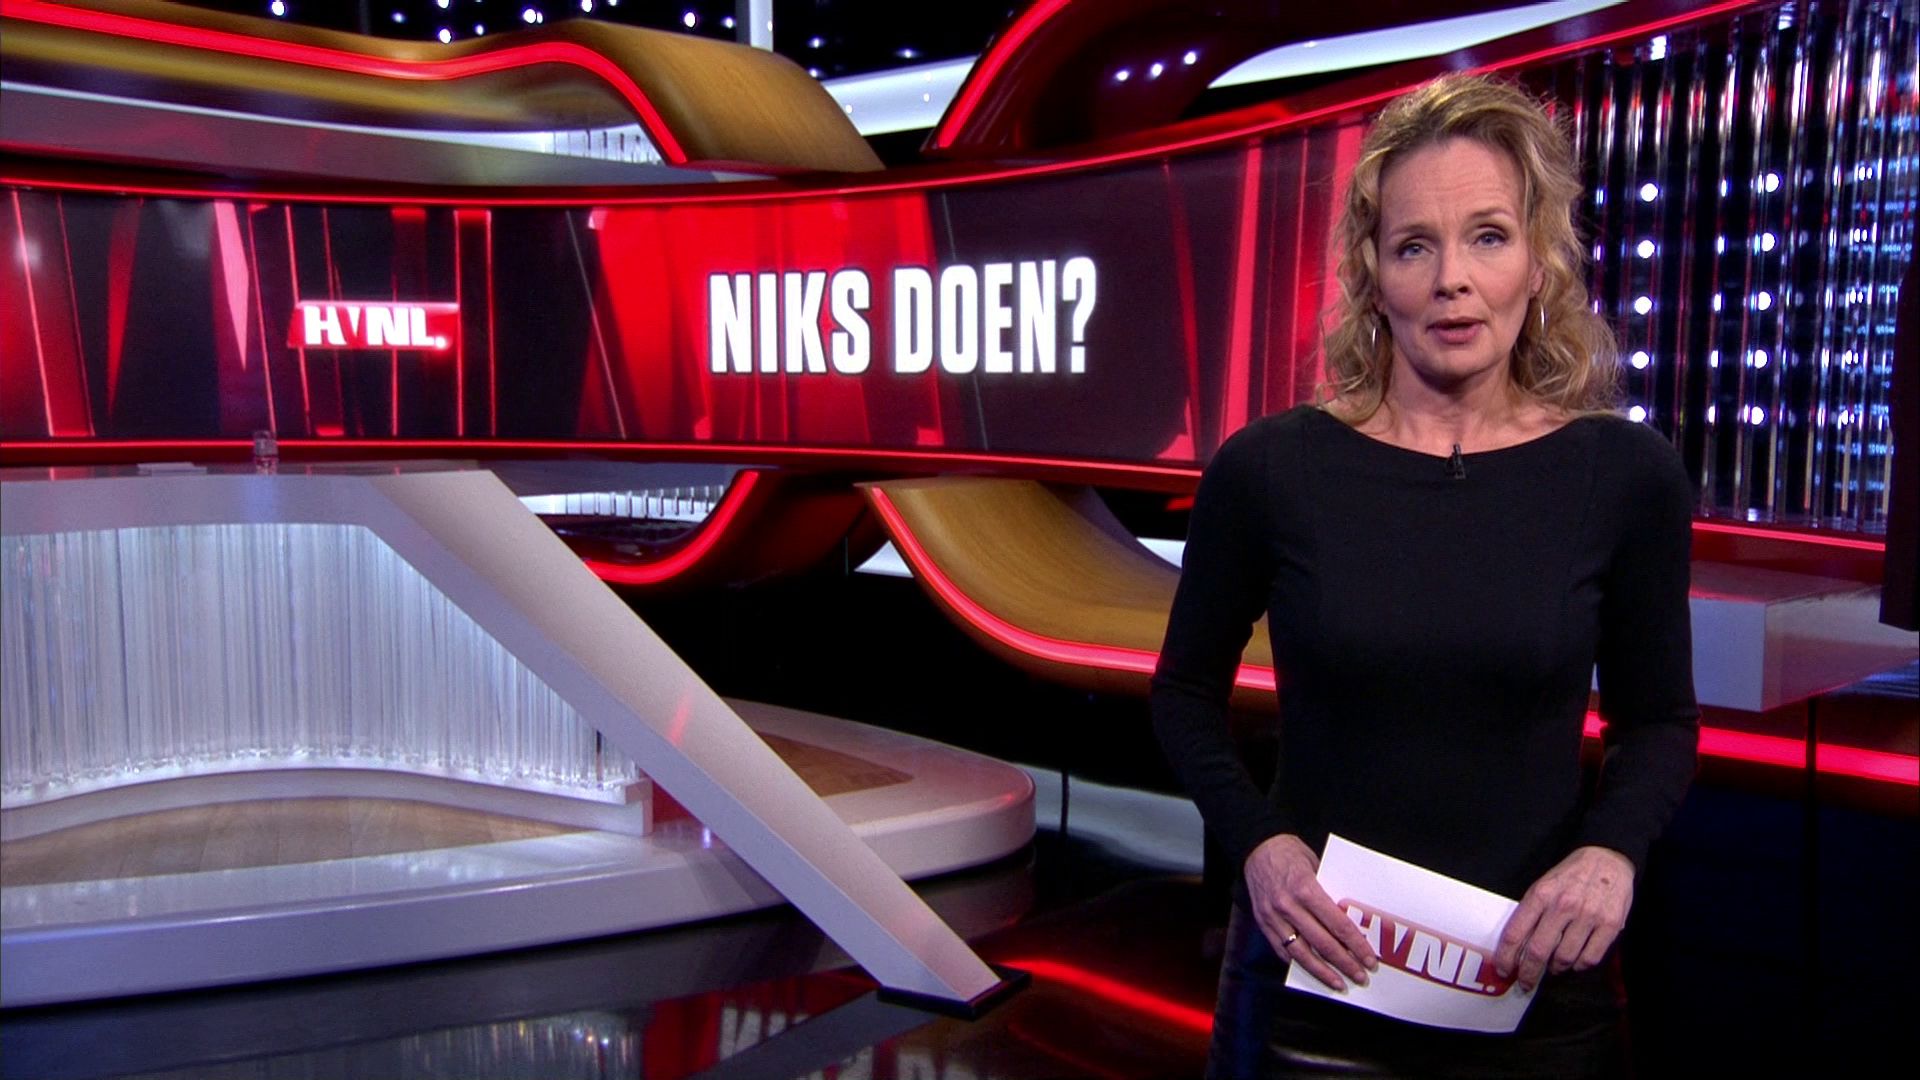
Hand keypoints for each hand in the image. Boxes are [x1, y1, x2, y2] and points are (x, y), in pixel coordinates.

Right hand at [1243, 834, 1378, 990]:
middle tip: (1360, 977)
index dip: (1356, 945)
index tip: (1369, 959)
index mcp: (1306, 889)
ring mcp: (1273, 917)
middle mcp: (1288, 906)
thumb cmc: (1291, 854)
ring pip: (1301, 953)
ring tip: (1339, 983)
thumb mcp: (1317, 866)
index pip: (1338, 925)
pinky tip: (1312, 972)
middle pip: (1323, 944)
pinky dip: (1298, 963)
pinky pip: (1281, 950)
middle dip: (1345, 963)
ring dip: (1322, 972)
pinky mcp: (1262, 923)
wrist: (1257, 847)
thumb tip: (1350, 921)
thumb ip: (1329, 894)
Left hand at [1495, 846, 1634, 991]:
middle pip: (1538, 951)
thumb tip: (1517, 946)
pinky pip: (1590, 958)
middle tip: (1526, 982)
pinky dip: (1579, 966)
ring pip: (1564, 958)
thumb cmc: (1571, 875)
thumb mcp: (1544, 885)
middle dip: (1528, 973)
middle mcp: (1563, 906)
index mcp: (1541, 894)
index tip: (1503, 970)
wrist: (1607, 859)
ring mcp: (1588, 916)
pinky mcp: (1610, 925)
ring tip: (1554, 968)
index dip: (1506, 957)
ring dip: (1556, 969)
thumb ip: (1531, 912)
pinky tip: (1575, 962)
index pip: (1515, 933)